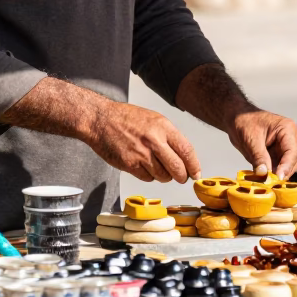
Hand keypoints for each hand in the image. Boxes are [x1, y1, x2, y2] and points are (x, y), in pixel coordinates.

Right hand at [86, 99, 201, 183]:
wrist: (100, 119)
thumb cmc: (125, 118)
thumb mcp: (153, 119)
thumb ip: (169, 136)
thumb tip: (184, 156)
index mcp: (163, 126)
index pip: (187, 150)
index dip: (194, 165)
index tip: (196, 173)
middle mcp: (154, 140)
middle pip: (178, 168)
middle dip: (181, 176)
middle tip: (180, 177)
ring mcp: (141, 154)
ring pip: (163, 176)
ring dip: (163, 176)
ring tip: (155, 165)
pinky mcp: (129, 165)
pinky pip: (147, 178)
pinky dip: (148, 175)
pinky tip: (142, 164)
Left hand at [228, 110, 296, 180]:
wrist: (235, 118)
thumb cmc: (244, 120)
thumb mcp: (250, 139)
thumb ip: (259, 157)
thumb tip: (264, 173)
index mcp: (287, 129)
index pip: (292, 152)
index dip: (286, 167)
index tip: (278, 178)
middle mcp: (288, 139)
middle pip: (293, 161)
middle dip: (283, 172)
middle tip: (270, 182)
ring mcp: (283, 147)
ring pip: (286, 167)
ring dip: (276, 175)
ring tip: (265, 181)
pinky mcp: (275, 155)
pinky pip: (276, 168)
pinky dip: (270, 174)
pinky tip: (262, 178)